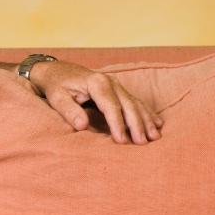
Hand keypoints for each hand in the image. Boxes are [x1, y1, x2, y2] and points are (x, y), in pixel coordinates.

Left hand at [28, 60, 162, 144]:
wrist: (58, 71)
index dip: (117, 124)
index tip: (122, 141)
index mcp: (97, 83)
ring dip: (146, 120)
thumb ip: (69, 111)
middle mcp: (111, 82)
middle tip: (143, 142)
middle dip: (137, 124)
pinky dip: (147, 113)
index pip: (111, 106)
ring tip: (155, 136)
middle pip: (128, 105)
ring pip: (135, 104)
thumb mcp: (58, 98)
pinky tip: (157, 123)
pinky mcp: (119, 90)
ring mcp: (117, 85)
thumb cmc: (57, 86)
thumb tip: (82, 126)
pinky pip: (136, 102)